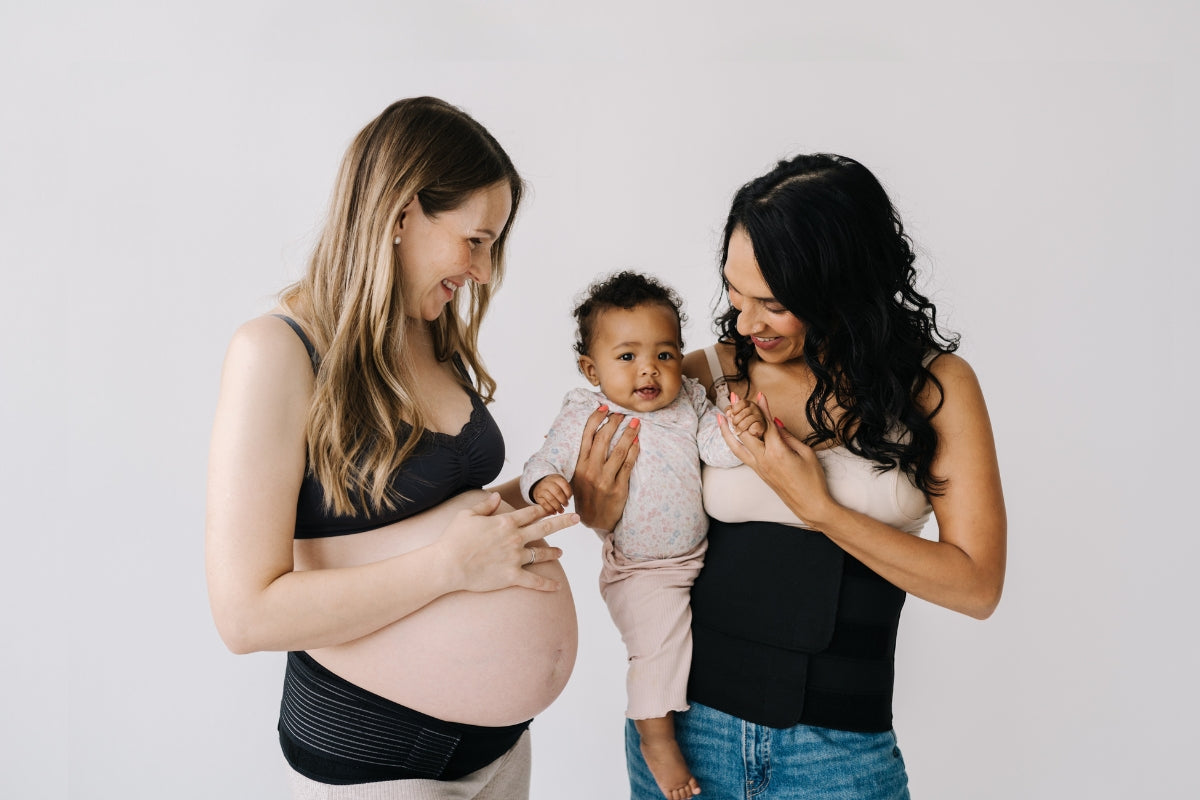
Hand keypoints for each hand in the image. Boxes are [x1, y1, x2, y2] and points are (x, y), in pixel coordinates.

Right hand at [436, 493, 575, 592]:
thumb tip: (496, 497)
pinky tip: (557, 587)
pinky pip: (534, 581)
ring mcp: (515, 558)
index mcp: (505, 522)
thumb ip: (485, 506)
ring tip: (561, 552)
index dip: (542, 508)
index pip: (530, 512)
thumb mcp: (467, 515)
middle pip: (544, 527)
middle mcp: (515, 538)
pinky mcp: (512, 576)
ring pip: (541, 553)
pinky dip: (547, 584)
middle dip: (563, 521)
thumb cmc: (454, 538)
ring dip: (553, 552)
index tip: (550, 507)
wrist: (448, 564)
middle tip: (577, 518)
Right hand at [531, 474, 572, 514]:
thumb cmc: (554, 486)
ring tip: (561, 510)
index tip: (569, 498)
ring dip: (557, 506)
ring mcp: (542, 489)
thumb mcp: (560, 483)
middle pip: (557, 492)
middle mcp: (548, 483)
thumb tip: (568, 500)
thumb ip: (566, 490)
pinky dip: (550, 509)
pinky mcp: (538, 497)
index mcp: (556, 478)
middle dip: (563, 500)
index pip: (564, 485)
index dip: (568, 493)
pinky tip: (554, 512)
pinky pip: (544, 504)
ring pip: (551, 499)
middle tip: (566, 505)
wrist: (540, 484)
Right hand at [569, 404, 639, 530]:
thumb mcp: (576, 477)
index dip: (596, 419)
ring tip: (635, 423)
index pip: (587, 436)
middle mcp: (591, 471)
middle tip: (622, 414)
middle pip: (603, 439)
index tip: (604, 407)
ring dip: (628, 434)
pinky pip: (628, 465)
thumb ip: (578, 458)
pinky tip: (638, 441)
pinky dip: (634, 451)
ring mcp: (605, 480)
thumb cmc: (586, 495)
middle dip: (614, 423)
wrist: (594, 521)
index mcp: (579, 465)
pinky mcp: (618, 488)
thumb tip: (557, 438)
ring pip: (618, 450)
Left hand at [718, 393, 837, 524]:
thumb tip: (775, 422)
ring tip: (720, 414)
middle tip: (734, 397)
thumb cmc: (813, 480)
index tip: (758, 394)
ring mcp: (758, 467)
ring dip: (727, 428)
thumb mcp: (806, 453)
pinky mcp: (758, 472)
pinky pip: (740, 455)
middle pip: (746, 430)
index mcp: (778, 452)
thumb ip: (788, 436)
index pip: (766, 424)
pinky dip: (732, 442)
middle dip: (740, 412)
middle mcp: (764, 459)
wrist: (810, 505)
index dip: (762, 407)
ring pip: (736, 445)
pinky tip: (728, 433)